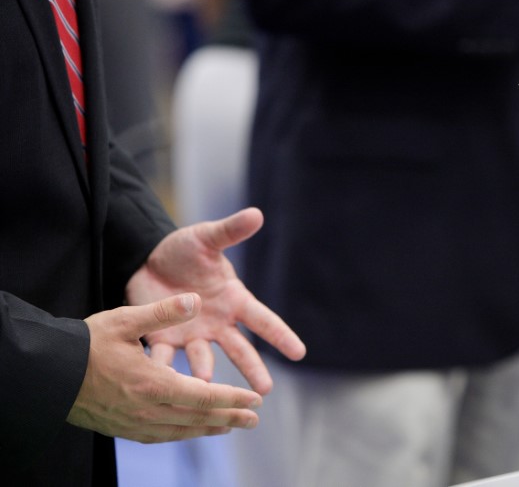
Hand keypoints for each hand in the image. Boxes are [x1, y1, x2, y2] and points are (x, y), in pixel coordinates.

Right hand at [68, 294, 262, 442]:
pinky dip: (183, 432)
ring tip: (229, 426)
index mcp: (154, 384)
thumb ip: (163, 311)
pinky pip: (161, 435)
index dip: (232, 399)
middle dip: (229, 418)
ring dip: (209, 428)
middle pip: (198, 418)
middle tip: (254, 420)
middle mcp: (148, 410)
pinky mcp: (123, 428)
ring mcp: (134, 423)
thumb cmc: (86, 343)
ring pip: (181, 430)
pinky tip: (190, 429)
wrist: (46, 373)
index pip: (204, 396)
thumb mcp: (126, 320)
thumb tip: (196, 300)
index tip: (255, 400)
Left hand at [125, 208, 305, 394]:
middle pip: (239, 349)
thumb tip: (257, 214)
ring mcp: (193, 335)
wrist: (146, 260)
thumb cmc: (184, 251)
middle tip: (264, 392)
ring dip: (204, 372)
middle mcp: (218, 323)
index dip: (281, 336)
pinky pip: (165, 357)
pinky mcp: (164, 339)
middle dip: (252, 370)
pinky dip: (165, 370)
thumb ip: (230, 231)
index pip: (263, 320)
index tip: (299, 353)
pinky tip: (165, 385)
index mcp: (234, 300)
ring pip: (203, 359)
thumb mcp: (207, 238)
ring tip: (205, 386)